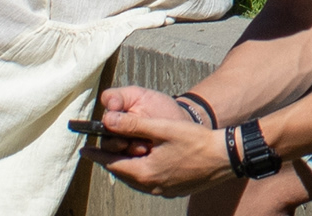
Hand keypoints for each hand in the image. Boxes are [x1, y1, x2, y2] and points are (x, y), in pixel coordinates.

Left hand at [90, 88, 228, 191]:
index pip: (112, 164)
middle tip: (102, 151)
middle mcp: (151, 186)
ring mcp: (163, 190)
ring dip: (129, 166)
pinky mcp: (174, 190)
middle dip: (112, 161)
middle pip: (123, 173)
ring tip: (123, 155)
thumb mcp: (164, 129)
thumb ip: (135, 125)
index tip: (85, 150)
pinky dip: (144, 171)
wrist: (227, 157)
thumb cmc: (197, 141)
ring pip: (137, 179)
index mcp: (144, 172)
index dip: (97, 155)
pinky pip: (151, 181)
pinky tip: (149, 162)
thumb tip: (109, 121)